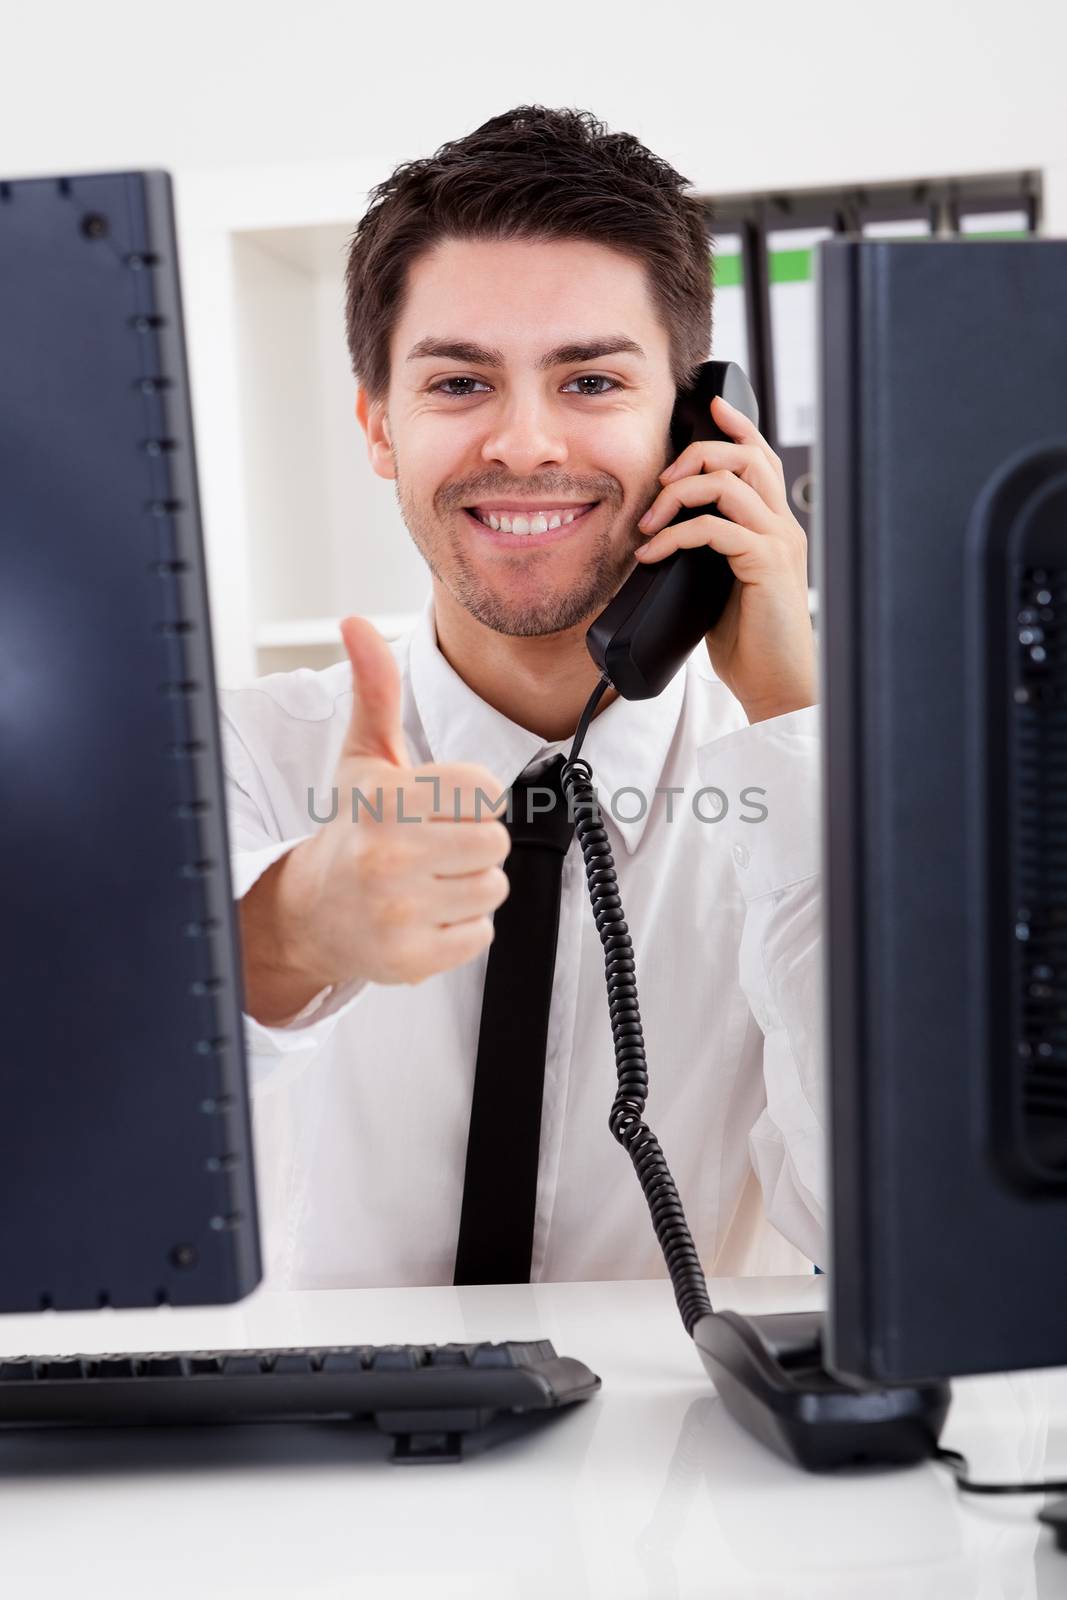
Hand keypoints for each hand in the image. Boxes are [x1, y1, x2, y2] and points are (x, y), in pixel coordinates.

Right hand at [267, 617, 512, 993]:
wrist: (314, 911)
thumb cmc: (352, 829)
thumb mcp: (364, 756)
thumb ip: (375, 689)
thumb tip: (356, 624)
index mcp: (384, 801)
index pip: (485, 790)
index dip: (469, 797)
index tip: (436, 806)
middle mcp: (388, 856)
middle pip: (495, 841)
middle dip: (472, 842)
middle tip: (433, 846)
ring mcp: (399, 911)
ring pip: (493, 887)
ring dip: (469, 884)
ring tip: (427, 878)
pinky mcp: (412, 957)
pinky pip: (480, 934)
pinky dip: (460, 928)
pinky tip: (424, 912)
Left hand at [634, 393, 816, 723]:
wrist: (776, 685)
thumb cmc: (750, 643)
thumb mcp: (719, 587)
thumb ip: (705, 555)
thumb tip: (662, 540)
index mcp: (773, 526)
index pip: (761, 458)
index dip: (738, 426)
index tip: (708, 407)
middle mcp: (782, 526)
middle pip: (747, 455)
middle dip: (696, 454)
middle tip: (660, 484)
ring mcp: (778, 542)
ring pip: (730, 482)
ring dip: (679, 493)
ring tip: (650, 522)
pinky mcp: (766, 564)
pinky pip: (714, 528)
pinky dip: (676, 534)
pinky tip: (653, 554)